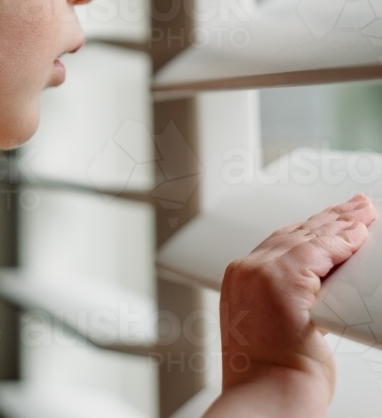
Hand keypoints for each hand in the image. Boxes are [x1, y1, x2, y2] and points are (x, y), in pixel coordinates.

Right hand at [206, 194, 376, 416]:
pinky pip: (319, 250)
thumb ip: (291, 296)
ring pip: (308, 236)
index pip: (280, 242)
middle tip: (356, 206)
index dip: (310, 229)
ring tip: (363, 213)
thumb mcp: (275, 328)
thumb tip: (323, 284)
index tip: (332, 220)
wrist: (267, 403)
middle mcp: (246, 271)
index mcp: (240, 281)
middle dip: (329, 218)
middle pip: (294, 232)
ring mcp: (261, 273)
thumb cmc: (272, 379)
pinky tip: (359, 234)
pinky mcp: (282, 281)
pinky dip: (342, 240)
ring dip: (341, 223)